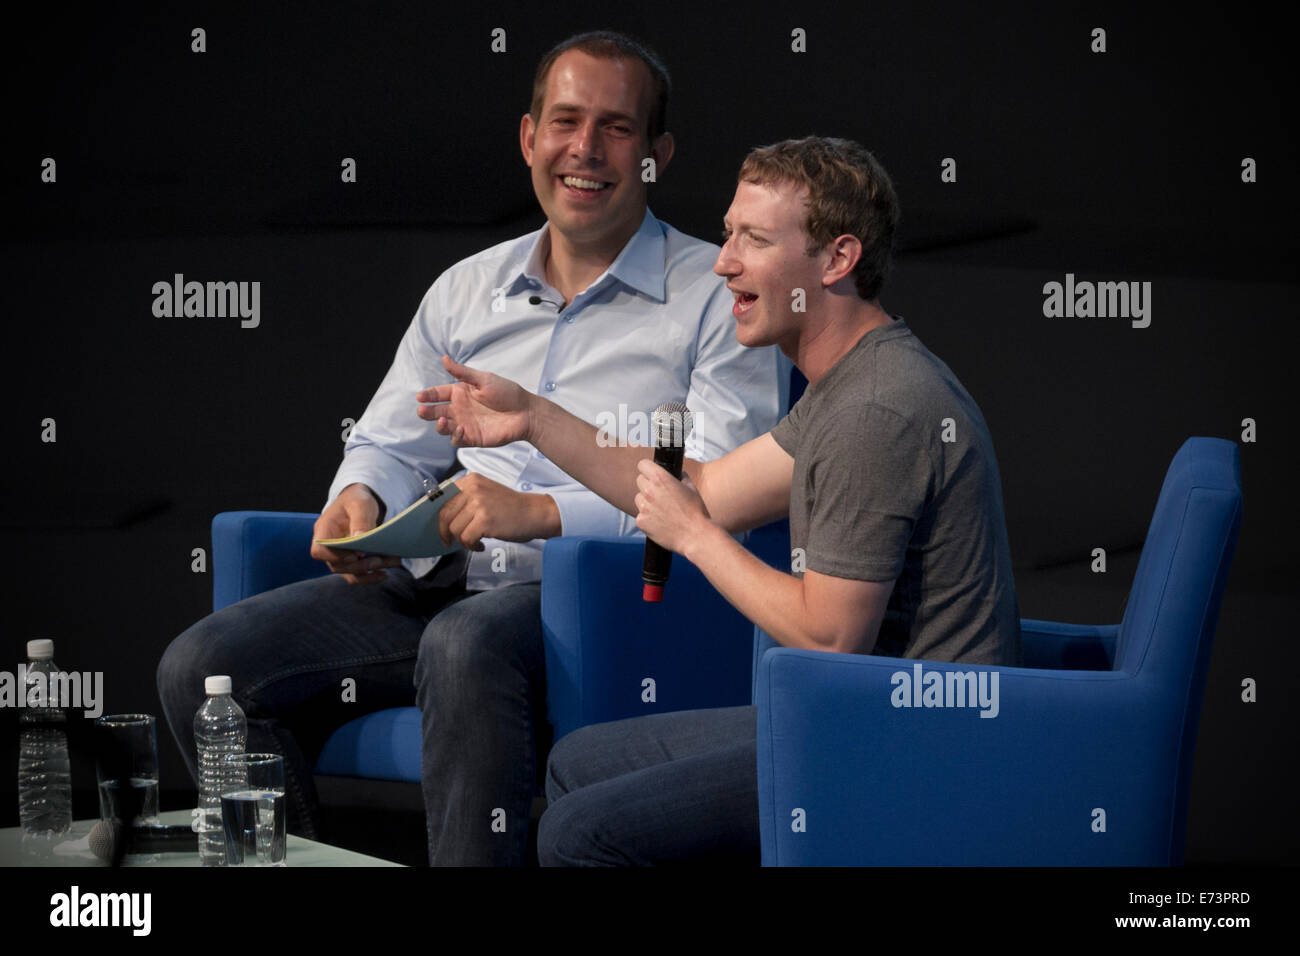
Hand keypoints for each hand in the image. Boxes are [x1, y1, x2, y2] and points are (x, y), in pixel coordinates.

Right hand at [310, 484, 400, 583]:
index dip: (335, 557)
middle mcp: (328, 544)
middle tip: (380, 560)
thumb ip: (360, 519)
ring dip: (370, 571)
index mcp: (324, 529)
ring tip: (392, 563)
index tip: (355, 554)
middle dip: (360, 565)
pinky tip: (384, 574)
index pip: (319, 550)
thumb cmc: (357, 499)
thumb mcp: (361, 504)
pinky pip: (356, 574)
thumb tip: (359, 538)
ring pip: (349, 572)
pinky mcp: (350, 559)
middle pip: (337, 565)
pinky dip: (370, 576)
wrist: (360, 500)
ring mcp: (338, 554)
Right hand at [416, 355, 533, 448]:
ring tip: (442, 421)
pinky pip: (457, 440)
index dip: (428, 395)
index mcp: (460, 393)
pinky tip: (459, 429)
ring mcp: (465, 424)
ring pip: (443, 427)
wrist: (525, 413)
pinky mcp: (472, 438)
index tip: (420, 396)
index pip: (438, 394)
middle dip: (427, 412)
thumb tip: (444, 358)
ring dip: (439, 425)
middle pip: (436, 412)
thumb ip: (462, 372)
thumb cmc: (507, 393)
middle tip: (422, 411)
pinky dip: (454, 436)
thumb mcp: (484, 379)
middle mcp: (460, 409)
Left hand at [438, 473, 561, 550]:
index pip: (443, 498)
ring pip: (454, 529)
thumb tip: (443, 517)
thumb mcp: (486, 494)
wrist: (535, 513)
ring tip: (475, 542)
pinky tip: (481, 545)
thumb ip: (466, 499)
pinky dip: (472, 546)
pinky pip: (466, 539)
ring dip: (463, 540)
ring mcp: (479, 503)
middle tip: (449, 541)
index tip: (441, 527)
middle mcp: (473, 488)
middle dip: (445, 532)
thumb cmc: (511, 508)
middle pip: (445, 515)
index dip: (439, 516)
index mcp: (471, 480)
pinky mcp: (484, 520)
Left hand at [633, 458, 712, 555]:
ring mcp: (643, 507)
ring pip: (638, 498)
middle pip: (639, 481)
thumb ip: (680, 476)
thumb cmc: (696, 511)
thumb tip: (676, 473)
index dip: (648, 468)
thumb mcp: (691, 488)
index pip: (642, 464)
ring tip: (662, 510)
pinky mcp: (641, 521)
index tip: (651, 473)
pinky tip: (660, 522)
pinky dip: (647, 517)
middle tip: (659, 494)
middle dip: (648, 485)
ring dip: (646, 501)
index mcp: (661, 478)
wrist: (695, 535)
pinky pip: (640, 515)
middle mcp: (649, 491)